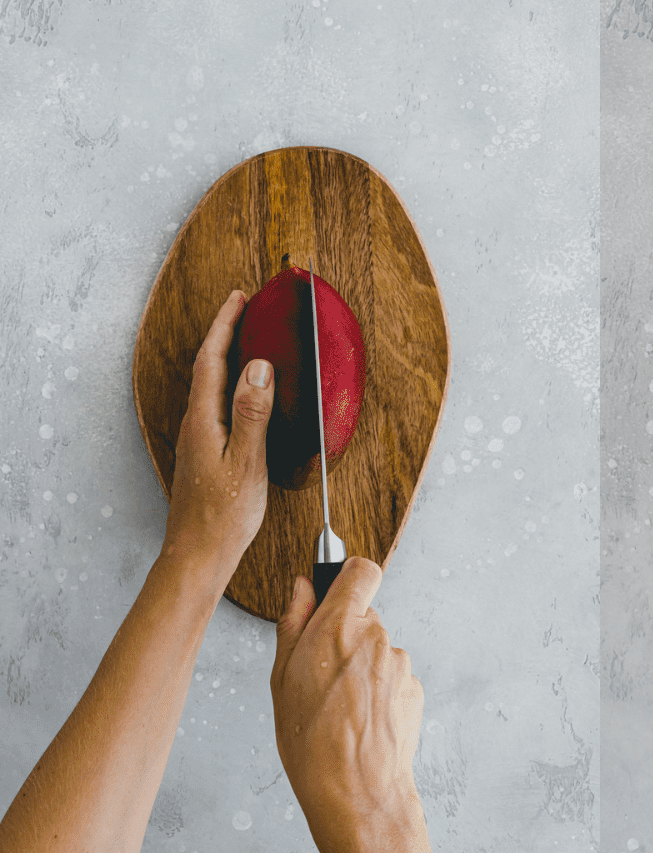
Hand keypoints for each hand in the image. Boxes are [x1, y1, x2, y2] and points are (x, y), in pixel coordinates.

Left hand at [160, 290, 273, 598]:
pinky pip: (215, 407)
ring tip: (246, 344)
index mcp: (203, 420)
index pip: (212, 359)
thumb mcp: (247, 462)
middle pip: (207, 367)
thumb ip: (252, 413)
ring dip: (226, 360)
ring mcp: (197, 440)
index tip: (239, 298)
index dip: (225, 325)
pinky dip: (229, 388)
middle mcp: (195, 425)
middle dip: (224, 334)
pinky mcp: (203, 455)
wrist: (198, 554)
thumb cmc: (223, 517)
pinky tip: (242, 397)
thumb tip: (259, 368)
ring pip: (209, 387)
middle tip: (243, 311)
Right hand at [271, 559, 436, 852]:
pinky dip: (380, 694)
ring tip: (341, 709)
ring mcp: (401, 665)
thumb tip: (303, 588)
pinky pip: (394, 680)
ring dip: (363, 670)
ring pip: (379, 653)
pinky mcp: (416, 691)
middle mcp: (377, 638)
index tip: (336, 591)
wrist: (356, 790)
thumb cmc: (311, 740)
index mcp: (339, 625)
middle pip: (364, 619)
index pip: (359, 570)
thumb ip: (294, 624)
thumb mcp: (282, 678)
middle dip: (345, 637)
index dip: (348, 577)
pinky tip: (362, 721)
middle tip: (321, 675)